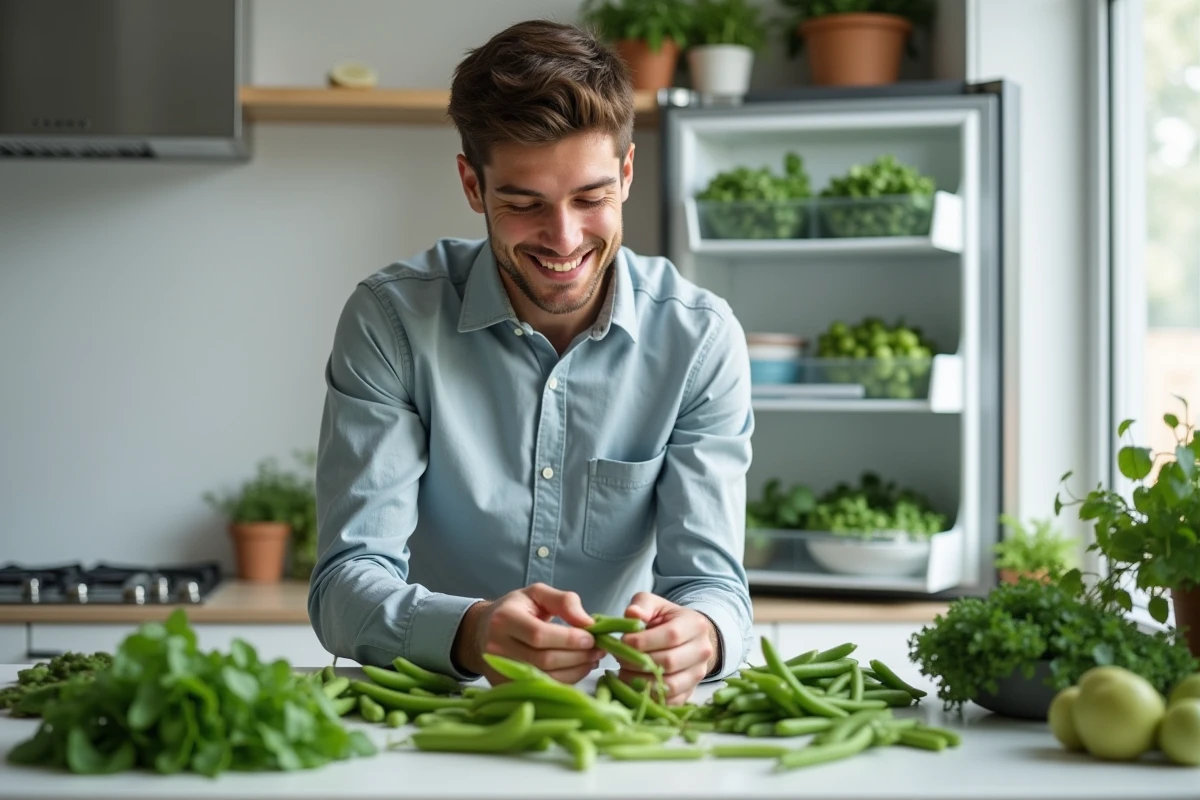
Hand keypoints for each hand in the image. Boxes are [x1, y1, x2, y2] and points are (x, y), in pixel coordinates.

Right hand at [452, 583, 604, 684]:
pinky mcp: (505, 687)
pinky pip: (542, 688)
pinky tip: (578, 669)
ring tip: (592, 658)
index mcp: (504, 619)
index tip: (591, 637)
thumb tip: (588, 622)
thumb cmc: (515, 610)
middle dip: (577, 656)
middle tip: (598, 649)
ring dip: (576, 670)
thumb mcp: (537, 594)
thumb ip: (564, 601)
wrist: (482, 632)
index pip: (539, 634)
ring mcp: (499, 671)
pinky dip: (565, 681)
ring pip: (545, 677)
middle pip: (544, 659)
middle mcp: (497, 648)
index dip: (568, 638)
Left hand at [615, 592, 719, 704]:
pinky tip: (633, 686)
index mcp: (695, 625)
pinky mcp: (690, 691)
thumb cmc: (666, 620)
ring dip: (641, 682)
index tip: (623, 641)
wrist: (687, 638)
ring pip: (670, 685)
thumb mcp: (654, 605)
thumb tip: (632, 614)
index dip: (643, 641)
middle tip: (619, 658)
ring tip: (624, 673)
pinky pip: (669, 701)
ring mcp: (699, 674)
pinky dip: (649, 696)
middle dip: (638, 662)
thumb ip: (642, 605)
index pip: (670, 636)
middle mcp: (702, 650)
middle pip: (669, 662)